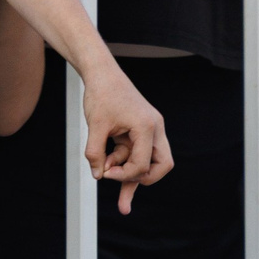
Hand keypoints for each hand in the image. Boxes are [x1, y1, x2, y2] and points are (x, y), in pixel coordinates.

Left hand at [76, 60, 172, 214]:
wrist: (101, 72)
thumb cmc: (101, 94)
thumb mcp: (96, 126)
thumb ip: (96, 153)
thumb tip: (98, 175)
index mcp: (147, 126)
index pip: (143, 164)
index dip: (124, 175)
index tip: (104, 172)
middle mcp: (154, 128)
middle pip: (162, 165)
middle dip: (142, 178)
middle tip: (123, 186)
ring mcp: (149, 129)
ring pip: (150, 161)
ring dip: (128, 170)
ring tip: (110, 180)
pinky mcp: (140, 130)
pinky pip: (138, 152)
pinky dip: (125, 162)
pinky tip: (110, 170)